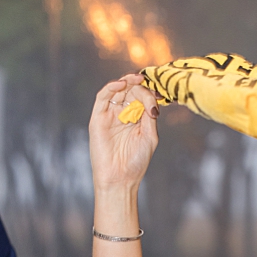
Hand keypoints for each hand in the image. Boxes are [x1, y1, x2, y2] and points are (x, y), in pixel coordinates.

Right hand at [88, 75, 158, 193]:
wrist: (120, 177)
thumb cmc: (136, 160)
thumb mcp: (149, 136)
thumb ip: (150, 116)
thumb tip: (151, 98)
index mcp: (137, 119)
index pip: (142, 98)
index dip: (149, 92)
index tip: (158, 94)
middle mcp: (123, 114)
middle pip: (130, 91)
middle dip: (139, 85)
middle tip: (147, 84)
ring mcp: (110, 115)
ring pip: (117, 91)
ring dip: (126, 81)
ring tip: (136, 78)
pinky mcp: (98, 117)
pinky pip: (103, 98)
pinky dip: (111, 87)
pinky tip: (122, 84)